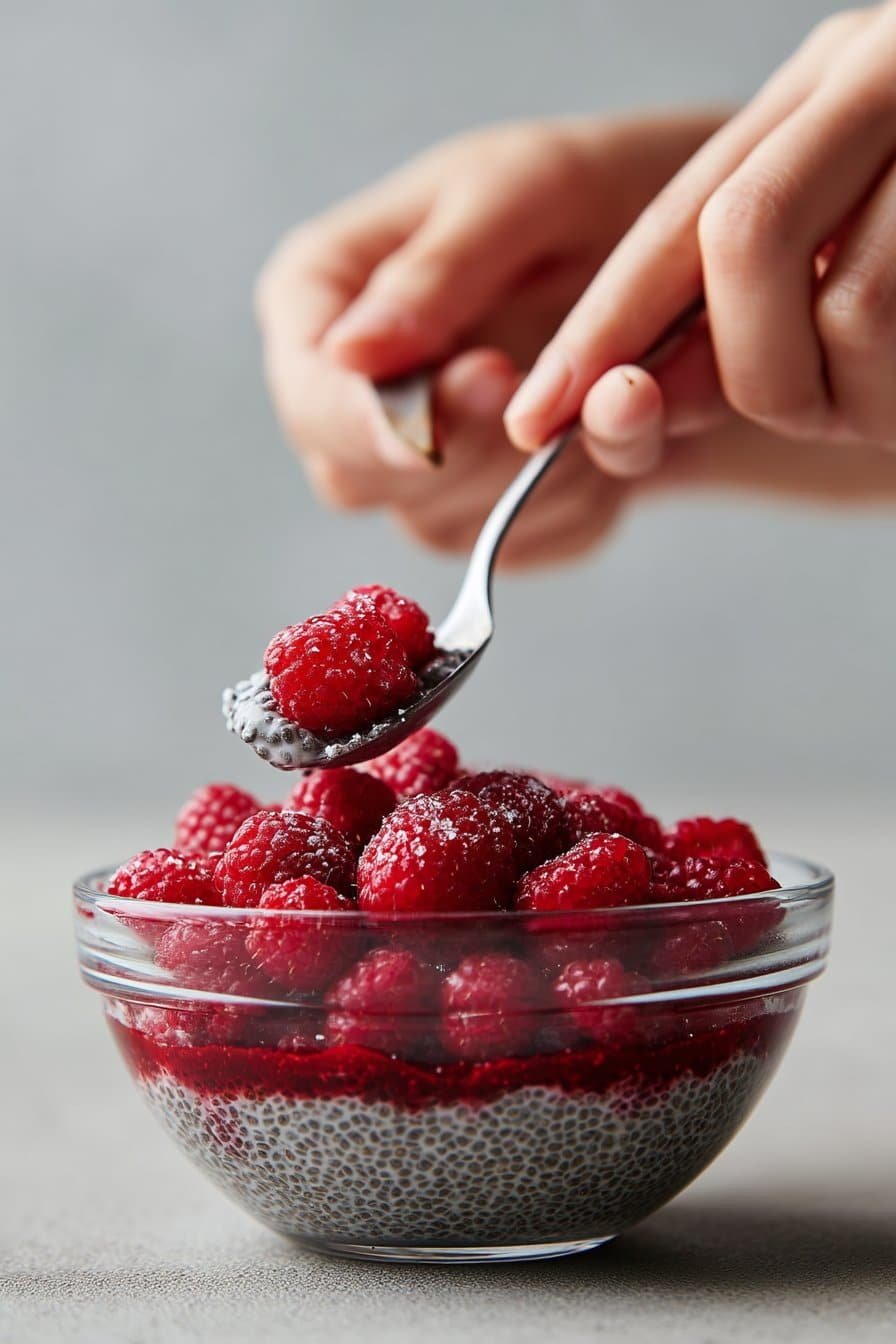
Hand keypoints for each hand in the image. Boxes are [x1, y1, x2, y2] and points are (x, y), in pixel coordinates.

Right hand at [255, 114, 721, 565]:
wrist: (681, 258)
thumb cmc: (587, 192)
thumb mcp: (521, 190)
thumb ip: (437, 271)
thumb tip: (347, 353)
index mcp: (319, 293)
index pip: (305, 390)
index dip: (364, 423)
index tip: (452, 419)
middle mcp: (346, 390)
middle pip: (353, 478)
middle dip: (466, 450)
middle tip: (546, 391)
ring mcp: (405, 463)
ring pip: (433, 524)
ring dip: (529, 479)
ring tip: (598, 391)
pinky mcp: (474, 511)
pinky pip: (509, 548)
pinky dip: (571, 506)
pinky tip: (603, 437)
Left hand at [505, 5, 895, 471]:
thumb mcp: (852, 276)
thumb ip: (747, 313)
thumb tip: (636, 396)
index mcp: (833, 87)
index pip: (677, 217)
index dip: (602, 326)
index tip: (541, 417)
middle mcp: (883, 71)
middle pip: (734, 242)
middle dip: (735, 369)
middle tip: (809, 412)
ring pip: (832, 299)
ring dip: (852, 388)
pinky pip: (888, 318)